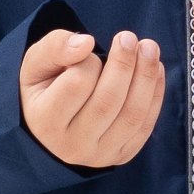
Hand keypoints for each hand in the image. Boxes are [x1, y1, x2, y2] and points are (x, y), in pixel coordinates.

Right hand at [20, 28, 165, 166]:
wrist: (50, 125)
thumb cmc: (44, 87)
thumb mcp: (37, 62)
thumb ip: (55, 47)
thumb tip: (86, 43)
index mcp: (46, 121)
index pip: (77, 84)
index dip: (89, 61)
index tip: (87, 51)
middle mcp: (71, 145)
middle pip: (108, 102)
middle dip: (125, 64)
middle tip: (129, 37)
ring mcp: (98, 155)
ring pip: (132, 116)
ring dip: (146, 78)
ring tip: (149, 48)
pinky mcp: (120, 156)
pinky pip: (145, 127)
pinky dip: (156, 95)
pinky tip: (156, 70)